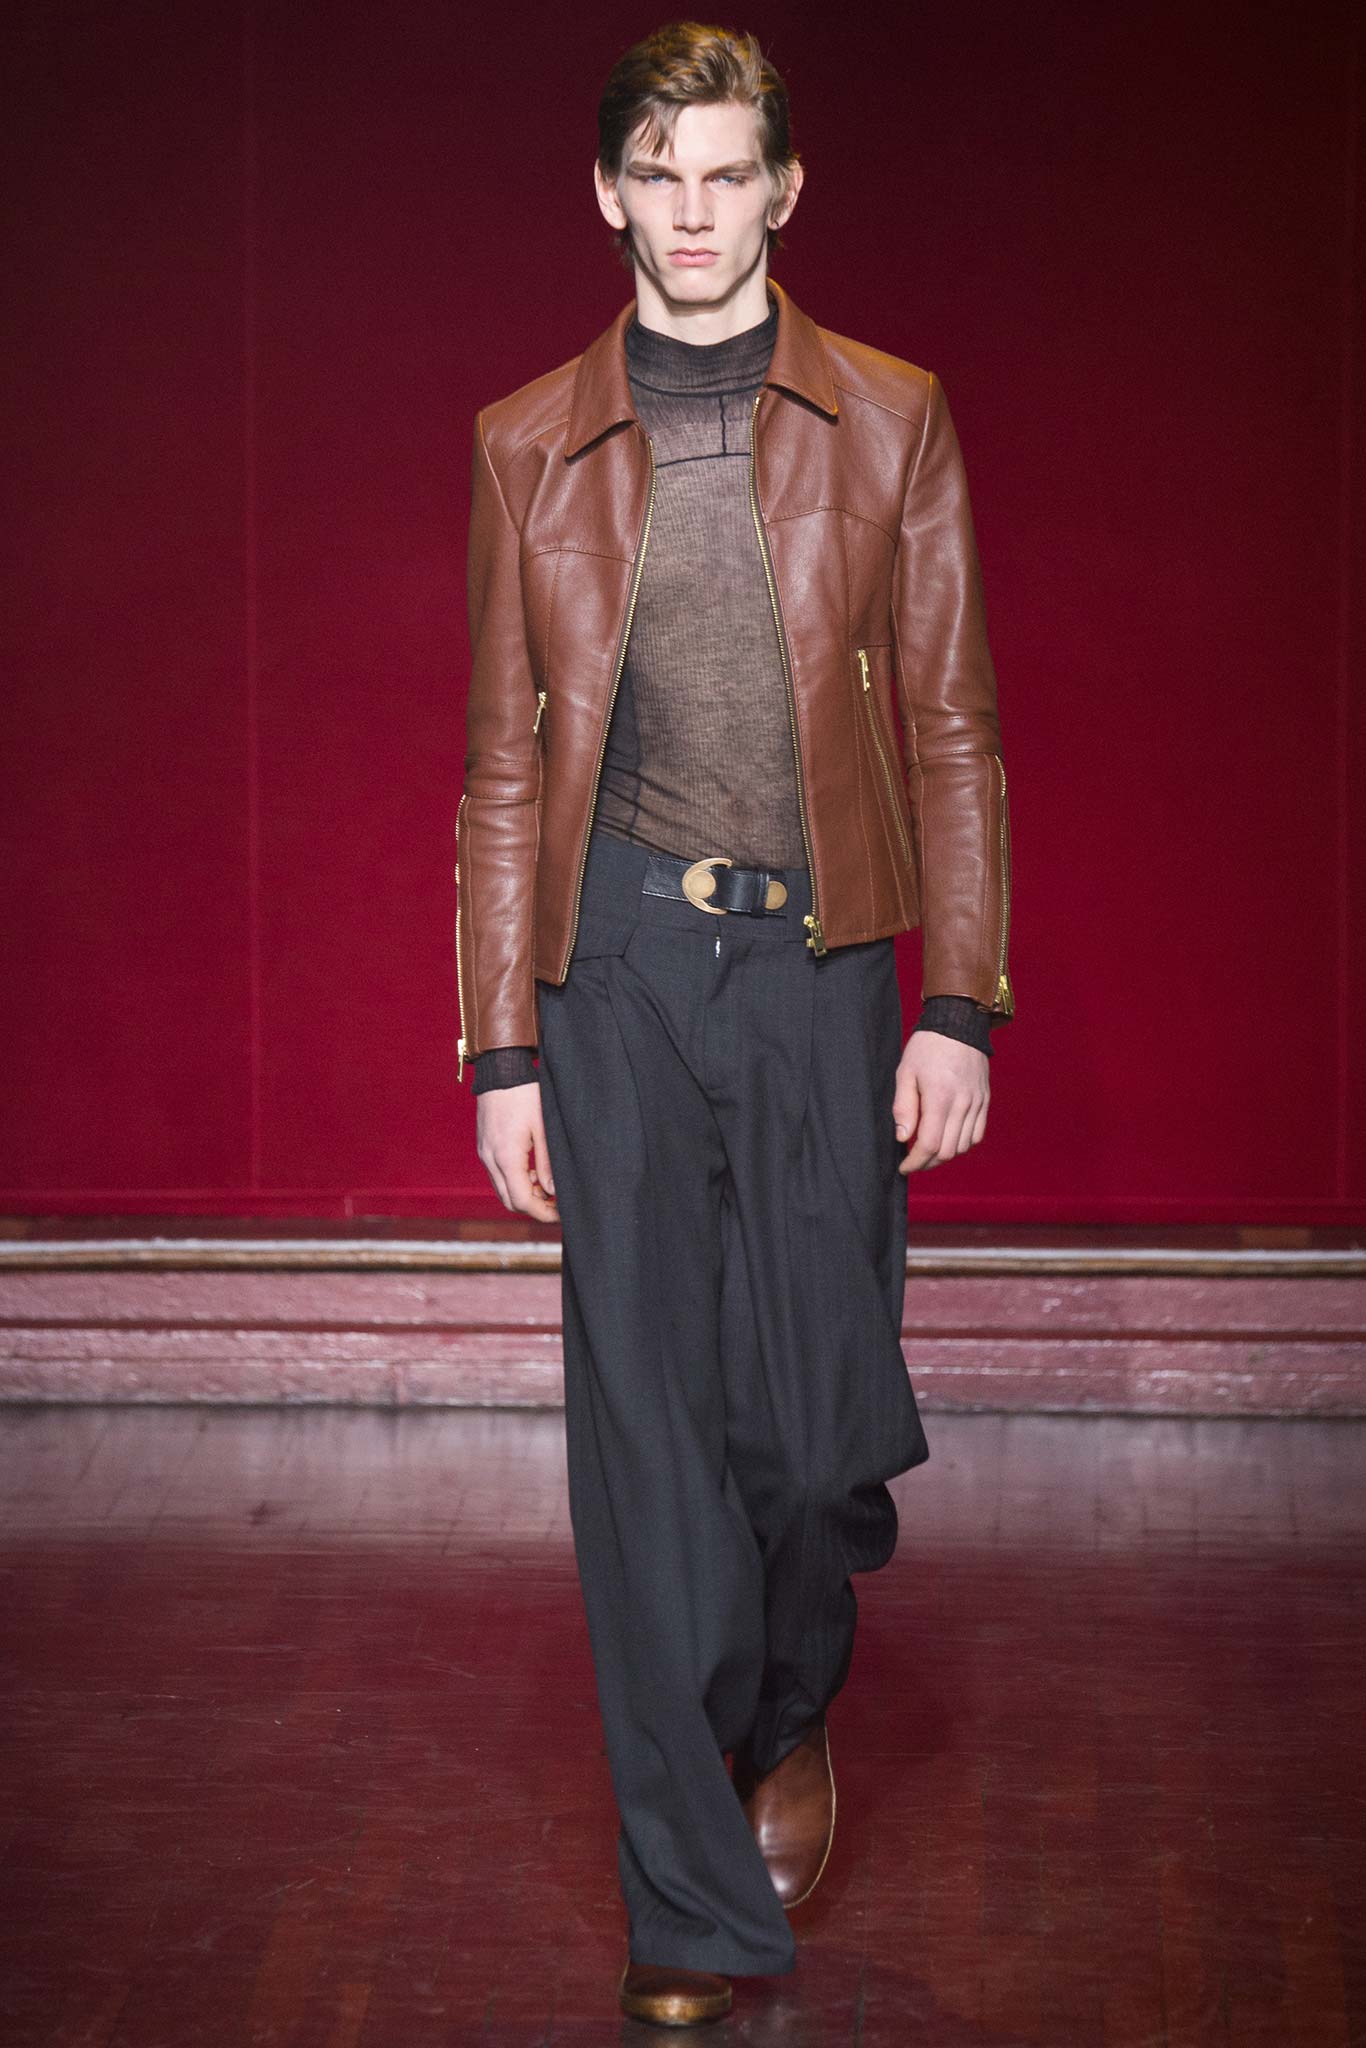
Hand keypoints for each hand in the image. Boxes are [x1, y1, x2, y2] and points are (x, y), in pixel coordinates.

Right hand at [475, 1081, 558, 1220]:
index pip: (522, 1201)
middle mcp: (490, 1159)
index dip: (543, 1212)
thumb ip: (547, 1163)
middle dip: (533, 1207)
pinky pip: (497, 1175)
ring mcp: (484, 1154)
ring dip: (523, 1194)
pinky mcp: (483, 1148)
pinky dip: (514, 1181)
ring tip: (545, 1184)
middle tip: (557, 1202)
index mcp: (506, 1157)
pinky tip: (531, 1170)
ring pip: (502, 1190)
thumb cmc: (525, 1095)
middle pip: (509, 1201)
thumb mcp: (544, 1128)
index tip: (561, 1212)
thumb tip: (553, 1191)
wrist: (500, 1070)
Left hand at [893, 1030, 989, 1173]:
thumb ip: (903, 1107)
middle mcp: (963, 1104)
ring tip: (928, 1150)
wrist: (959, 1023)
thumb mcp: (905, 1072)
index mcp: (940, 1097)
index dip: (915, 1162)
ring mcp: (977, 1103)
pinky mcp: (984, 1100)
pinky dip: (962, 1144)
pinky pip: (977, 1135)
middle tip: (913, 1161)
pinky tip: (948, 1139)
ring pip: (963, 1146)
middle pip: (948, 1151)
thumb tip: (903, 1138)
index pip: (930, 1144)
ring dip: (945, 1155)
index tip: (904, 1167)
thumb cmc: (927, 1047)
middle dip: (928, 1163)